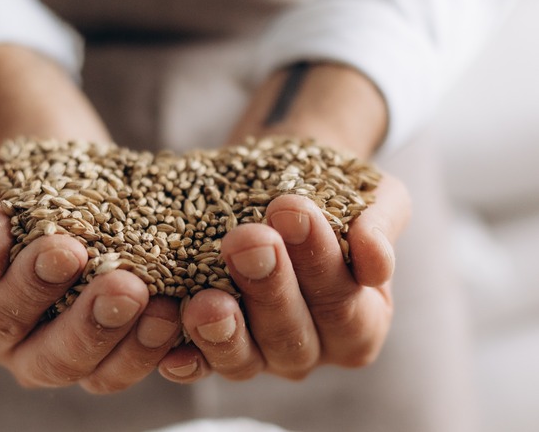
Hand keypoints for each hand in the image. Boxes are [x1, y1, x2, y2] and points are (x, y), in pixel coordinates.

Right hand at [0, 44, 180, 392]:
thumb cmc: (16, 185)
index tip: (66, 249)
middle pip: (51, 361)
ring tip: (165, 307)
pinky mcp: (122, 351)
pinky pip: (141, 363)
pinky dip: (166, 346)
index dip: (28, 288)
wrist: (65, 183)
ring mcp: (78, 357)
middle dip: (90, 326)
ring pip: (101, 375)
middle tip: (125, 287)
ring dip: (135, 344)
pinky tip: (185, 313)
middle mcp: (24, 351)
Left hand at [157, 174, 409, 381]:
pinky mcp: (214, 354)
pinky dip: (187, 361)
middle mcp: (312, 348)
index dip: (319, 259)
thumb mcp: (371, 198)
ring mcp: (261, 356)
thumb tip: (375, 259)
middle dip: (268, 285)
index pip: (343, 300)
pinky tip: (170, 354)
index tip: (292, 208)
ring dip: (224, 331)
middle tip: (247, 240)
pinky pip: (200, 366)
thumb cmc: (330, 194)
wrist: (280, 184)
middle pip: (292, 332)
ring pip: (245, 358)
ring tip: (206, 301)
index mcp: (360, 321)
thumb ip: (379, 226)